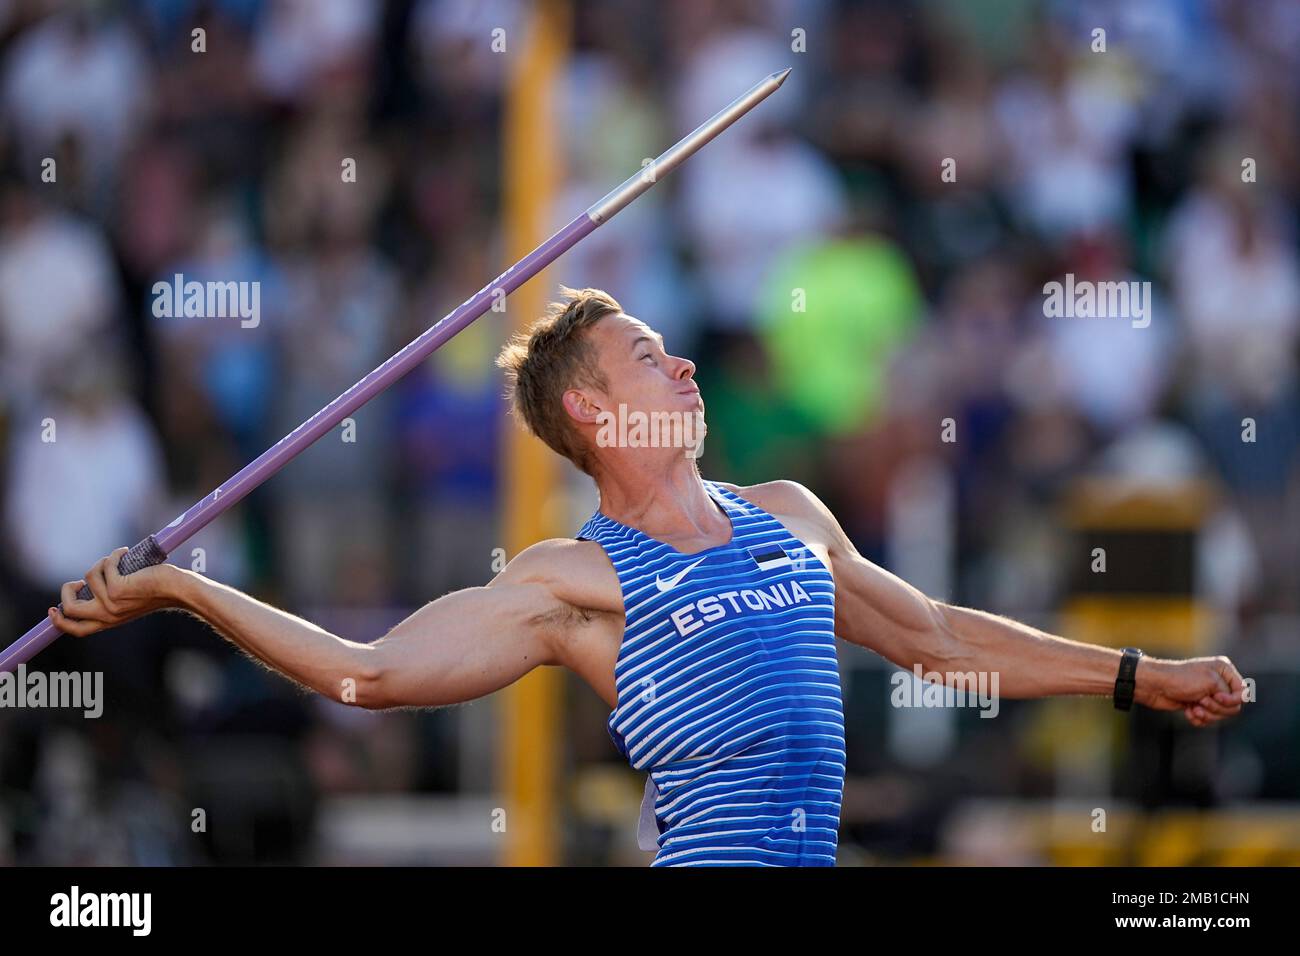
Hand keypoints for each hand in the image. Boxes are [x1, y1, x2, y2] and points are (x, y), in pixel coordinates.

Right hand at [47, 546, 178, 636]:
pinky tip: (126, 553)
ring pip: (88, 578)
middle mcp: (108, 616)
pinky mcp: (118, 589)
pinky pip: (104, 565)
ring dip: (100, 563)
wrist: (179, 590)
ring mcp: (111, 603)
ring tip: (118, 560)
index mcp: (109, 621)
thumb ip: (109, 599)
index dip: (59, 621)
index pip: (77, 630)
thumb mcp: (129, 601)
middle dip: (66, 591)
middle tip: (79, 581)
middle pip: (69, 609)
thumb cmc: (158, 591)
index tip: (52, 609)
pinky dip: (114, 555)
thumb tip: (87, 585)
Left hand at [1136, 655, 1246, 726]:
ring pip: (1220, 715)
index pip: (1243, 692)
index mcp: (1224, 670)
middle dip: (1217, 708)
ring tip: (1193, 707)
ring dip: (1207, 714)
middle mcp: (1218, 682)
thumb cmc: (1181, 679)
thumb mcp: (1211, 682)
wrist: (1154, 686)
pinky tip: (1188, 711)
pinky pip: (1208, 720)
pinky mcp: (1198, 705)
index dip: (1233, 699)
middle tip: (1201, 701)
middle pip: (1233, 707)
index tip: (1217, 697)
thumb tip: (1236, 704)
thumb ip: (1229, 694)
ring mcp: (1208, 694)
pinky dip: (1198, 719)